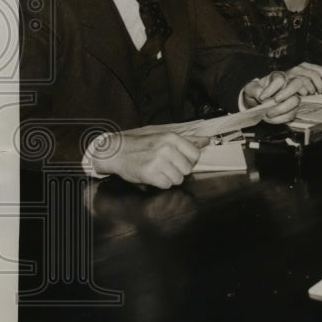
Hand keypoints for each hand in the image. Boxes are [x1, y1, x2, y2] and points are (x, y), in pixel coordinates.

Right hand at [91, 130, 207, 188]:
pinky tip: (153, 176)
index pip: (195, 155)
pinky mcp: (150, 173)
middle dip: (178, 170)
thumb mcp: (163, 136)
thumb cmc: (139, 144)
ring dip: (169, 178)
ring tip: (158, 171)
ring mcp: (158, 161)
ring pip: (178, 179)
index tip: (180, 161)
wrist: (115, 151)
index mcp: (171, 138)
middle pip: (187, 169)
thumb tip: (206, 140)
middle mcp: (166, 148)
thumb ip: (186, 140)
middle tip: (166, 166)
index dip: (189, 161)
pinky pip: (166, 185)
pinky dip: (160, 183)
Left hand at [241, 71, 301, 123]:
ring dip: (282, 109)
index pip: (280, 79)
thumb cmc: (256, 93)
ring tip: (269, 114)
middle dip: (285, 94)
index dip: (271, 89)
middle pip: (296, 84)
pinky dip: (282, 118)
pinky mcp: (295, 108)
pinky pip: (293, 113)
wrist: (259, 104)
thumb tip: (260, 95)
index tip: (261, 98)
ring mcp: (295, 96)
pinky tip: (272, 119)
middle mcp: (290, 84)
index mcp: (278, 77)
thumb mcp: (250, 89)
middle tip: (274, 102)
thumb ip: (254, 90)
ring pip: (296, 100)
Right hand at [287, 62, 321, 95]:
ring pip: (306, 81)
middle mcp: (298, 68)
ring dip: (311, 89)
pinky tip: (301, 95)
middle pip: (314, 74)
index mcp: (305, 66)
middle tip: (321, 92)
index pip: (319, 69)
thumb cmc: (293, 86)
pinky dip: (302, 92)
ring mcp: (291, 74)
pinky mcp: (284, 80)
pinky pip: (298, 87)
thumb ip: (316, 81)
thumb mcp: (306, 81)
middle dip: (320, 85)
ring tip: (310, 94)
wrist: (274, 89)